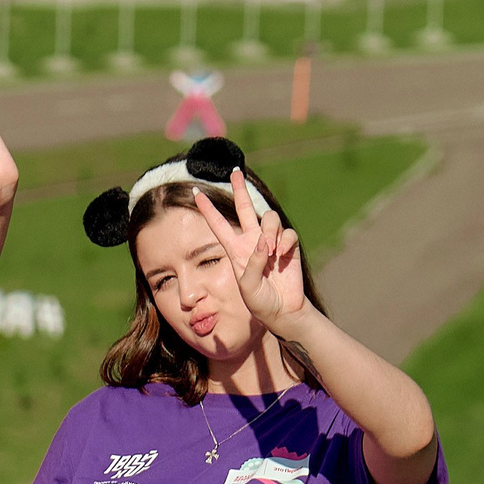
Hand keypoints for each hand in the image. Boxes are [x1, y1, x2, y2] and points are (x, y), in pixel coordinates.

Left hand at [190, 170, 307, 330]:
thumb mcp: (247, 287)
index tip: (195, 192)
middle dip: (240, 189)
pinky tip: (281, 256)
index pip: (218, 225)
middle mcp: (252, 241)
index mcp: (235, 250)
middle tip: (235, 171)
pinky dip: (285, 242)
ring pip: (269, 219)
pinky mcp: (288, 247)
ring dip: (270, 232)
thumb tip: (263, 242)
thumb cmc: (260, 303)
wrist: (283, 311)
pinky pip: (287, 233)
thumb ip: (252, 264)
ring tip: (270, 251)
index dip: (207, 209)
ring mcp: (271, 242)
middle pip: (245, 208)